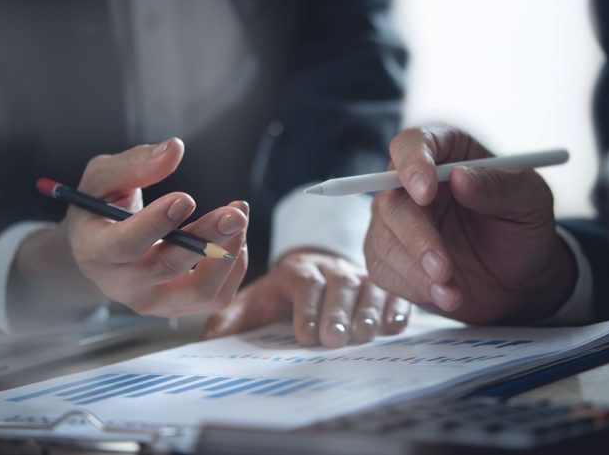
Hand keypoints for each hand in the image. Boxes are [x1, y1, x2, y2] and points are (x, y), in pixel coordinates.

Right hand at [15, 139, 248, 319]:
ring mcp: (152, 302)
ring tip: (238, 215)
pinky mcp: (179, 307)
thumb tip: (174, 149)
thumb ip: (134, 164)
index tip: (185, 199)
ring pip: (199, 292)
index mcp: (94, 251)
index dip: (155, 224)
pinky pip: (216, 296)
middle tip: (235, 213)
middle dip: (206, 239)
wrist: (101, 249)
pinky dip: (233, 265)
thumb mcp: (102, 178)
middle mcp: (122, 285)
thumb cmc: (101, 207)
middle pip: (168, 268)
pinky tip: (234, 236)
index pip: (124, 246)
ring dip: (228, 254)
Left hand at [203, 249, 410, 346]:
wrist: (318, 271)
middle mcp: (331, 270)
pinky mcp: (383, 287)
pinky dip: (396, 308)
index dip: (307, 308)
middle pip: (338, 286)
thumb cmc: (285, 294)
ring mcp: (360, 276)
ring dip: (367, 311)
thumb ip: (234, 318)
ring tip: (364, 336)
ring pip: (369, 287)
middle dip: (337, 312)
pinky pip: (394, 292)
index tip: (305, 335)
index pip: (304, 283)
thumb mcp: (256, 300)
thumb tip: (211, 337)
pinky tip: (394, 326)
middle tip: (334, 340)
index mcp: (298, 270)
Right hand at [364, 125, 575, 324]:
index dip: (412, 164)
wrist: (520, 279)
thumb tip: (461, 178)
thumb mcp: (530, 201)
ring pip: (383, 238)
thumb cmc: (524, 226)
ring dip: (417, 270)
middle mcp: (412, 183)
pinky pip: (383, 269)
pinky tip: (446, 295)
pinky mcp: (390, 256)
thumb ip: (500, 186)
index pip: (411, 144)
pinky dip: (414, 287)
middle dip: (416, 236)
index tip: (425, 192)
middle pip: (391, 198)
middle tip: (443, 266)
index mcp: (446, 152)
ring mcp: (397, 221)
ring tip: (454, 291)